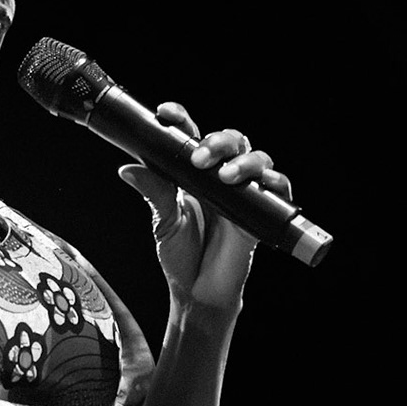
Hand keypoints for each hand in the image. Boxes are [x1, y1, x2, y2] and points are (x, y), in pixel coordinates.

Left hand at [117, 102, 292, 314]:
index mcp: (194, 173)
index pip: (192, 135)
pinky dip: (273, 182)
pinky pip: (278, 188)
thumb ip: (153, 192)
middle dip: (217, 142)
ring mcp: (244, 193)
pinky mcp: (262, 212)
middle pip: (230, 140)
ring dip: (243, 162)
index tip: (166, 114)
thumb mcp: (163, 221)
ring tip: (225, 177)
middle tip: (199, 159)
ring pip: (256, 158)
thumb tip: (128, 169)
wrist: (199, 291)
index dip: (182, 119)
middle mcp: (220, 177)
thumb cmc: (181, 255)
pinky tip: (261, 185)